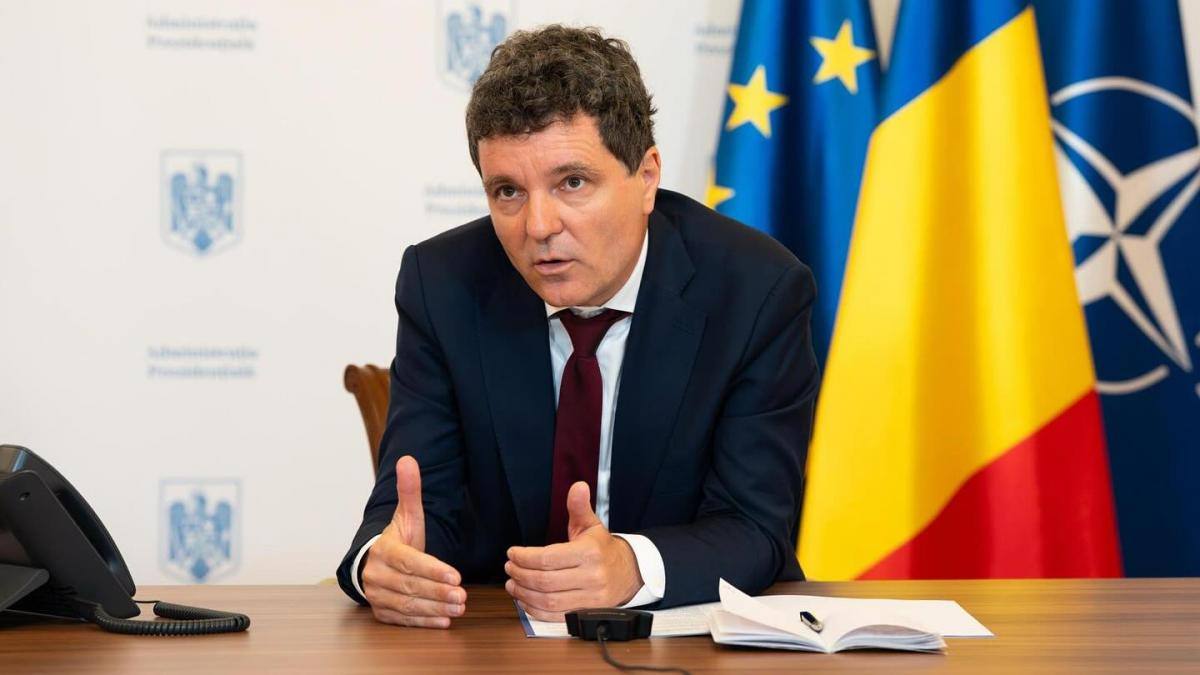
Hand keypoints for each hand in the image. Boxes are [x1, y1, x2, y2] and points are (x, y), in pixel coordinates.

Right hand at [361, 455, 466, 627]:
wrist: (373, 562)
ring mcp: (377, 596)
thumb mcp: (406, 515)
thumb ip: (410, 490)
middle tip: (463, 596)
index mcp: (384, 551)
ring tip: (459, 607)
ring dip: (435, 608)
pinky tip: (444, 621)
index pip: (410, 562)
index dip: (433, 570)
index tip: (456, 576)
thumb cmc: (398, 539)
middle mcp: (377, 575)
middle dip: (439, 592)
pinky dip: (424, 622)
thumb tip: (409, 459)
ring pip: (408, 605)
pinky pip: (403, 620)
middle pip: (411, 586)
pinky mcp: (382, 612)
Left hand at [504, 481, 642, 621]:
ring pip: (548, 601)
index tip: (512, 553)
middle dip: (520, 574)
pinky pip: (555, 617)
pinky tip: (525, 599)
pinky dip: (535, 611)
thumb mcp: (592, 525)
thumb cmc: (603, 549)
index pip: (549, 558)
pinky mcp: (586, 613)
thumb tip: (578, 486)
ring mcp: (590, 599)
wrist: (628, 573)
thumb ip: (579, 507)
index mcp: (590, 553)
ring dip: (524, 594)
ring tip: (512, 583)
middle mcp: (592, 577)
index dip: (525, 557)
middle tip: (509, 567)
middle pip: (545, 581)